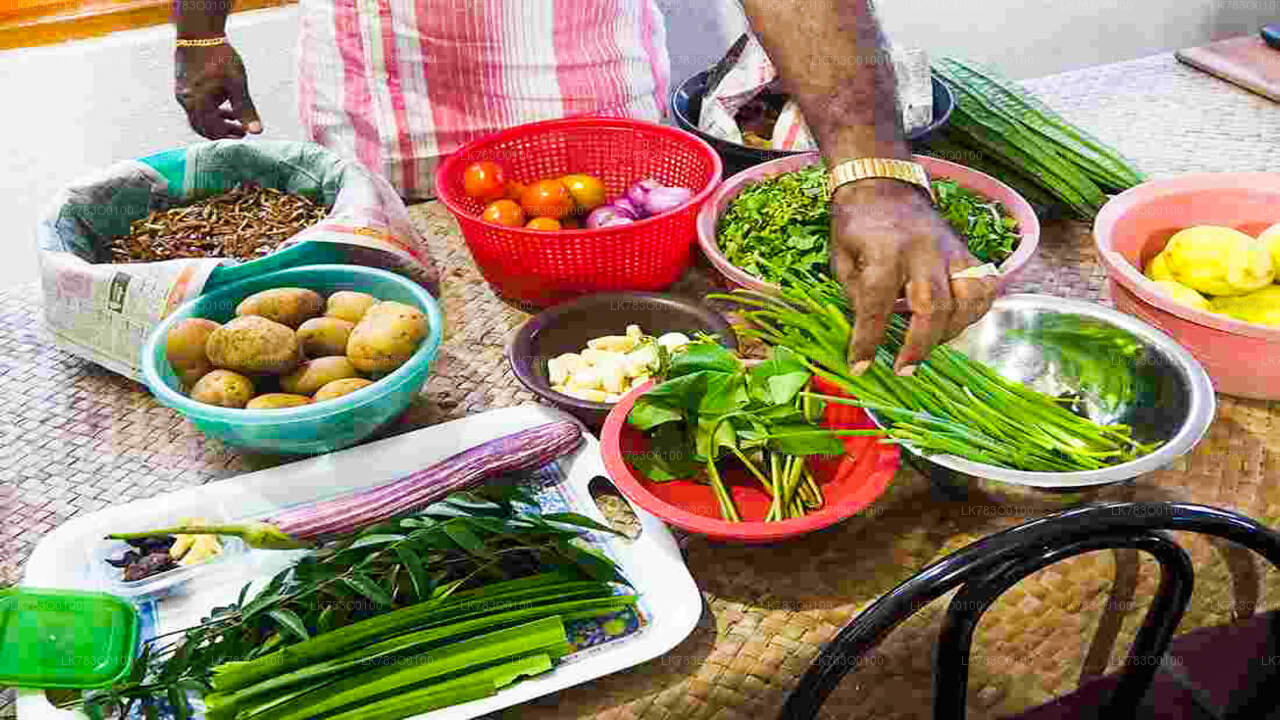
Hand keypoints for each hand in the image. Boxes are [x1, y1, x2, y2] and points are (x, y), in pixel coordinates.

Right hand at [175, 43, 261, 138]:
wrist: (199, 33)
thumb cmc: (219, 57)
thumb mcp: (238, 85)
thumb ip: (246, 110)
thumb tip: (257, 132)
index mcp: (199, 104)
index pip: (212, 131)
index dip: (228, 136)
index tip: (244, 134)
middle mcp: (186, 102)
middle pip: (203, 127)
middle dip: (222, 131)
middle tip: (240, 131)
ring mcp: (182, 94)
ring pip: (198, 117)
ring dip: (216, 121)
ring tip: (235, 119)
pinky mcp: (182, 86)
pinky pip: (194, 106)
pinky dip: (209, 110)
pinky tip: (223, 104)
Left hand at [830, 178, 996, 375]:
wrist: (884, 183)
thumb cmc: (858, 224)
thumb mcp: (841, 258)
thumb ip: (856, 295)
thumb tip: (869, 332)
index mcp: (885, 250)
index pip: (877, 303)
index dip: (868, 339)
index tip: (860, 365)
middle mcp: (923, 250)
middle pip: (933, 306)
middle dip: (919, 345)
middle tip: (903, 369)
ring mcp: (951, 250)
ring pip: (967, 299)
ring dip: (950, 331)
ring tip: (927, 345)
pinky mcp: (967, 251)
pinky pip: (984, 287)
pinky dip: (974, 312)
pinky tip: (953, 324)